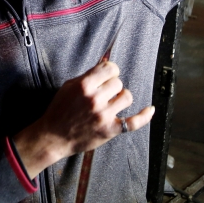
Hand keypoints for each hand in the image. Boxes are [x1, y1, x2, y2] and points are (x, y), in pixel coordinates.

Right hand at [11, 61, 154, 177]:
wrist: (53, 137)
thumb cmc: (59, 110)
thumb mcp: (68, 87)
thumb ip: (87, 76)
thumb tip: (105, 65)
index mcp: (84, 86)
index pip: (110, 68)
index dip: (111, 71)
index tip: (108, 75)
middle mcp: (95, 99)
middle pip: (118, 83)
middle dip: (112, 86)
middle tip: (104, 94)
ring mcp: (104, 115)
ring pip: (127, 97)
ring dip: (121, 98)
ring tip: (113, 102)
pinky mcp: (110, 130)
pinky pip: (134, 122)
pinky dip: (144, 116)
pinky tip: (150, 110)